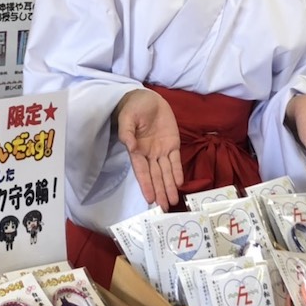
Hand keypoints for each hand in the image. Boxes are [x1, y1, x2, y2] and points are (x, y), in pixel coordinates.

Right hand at [115, 89, 182, 210]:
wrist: (147, 98)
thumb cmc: (133, 108)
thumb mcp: (126, 118)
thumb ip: (127, 132)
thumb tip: (130, 145)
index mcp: (136, 150)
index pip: (142, 171)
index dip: (146, 185)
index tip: (149, 199)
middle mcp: (149, 154)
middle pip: (155, 176)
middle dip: (159, 191)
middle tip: (164, 207)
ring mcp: (162, 150)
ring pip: (166, 172)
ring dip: (169, 186)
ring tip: (172, 201)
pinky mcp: (172, 143)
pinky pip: (176, 160)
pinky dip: (177, 171)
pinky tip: (179, 183)